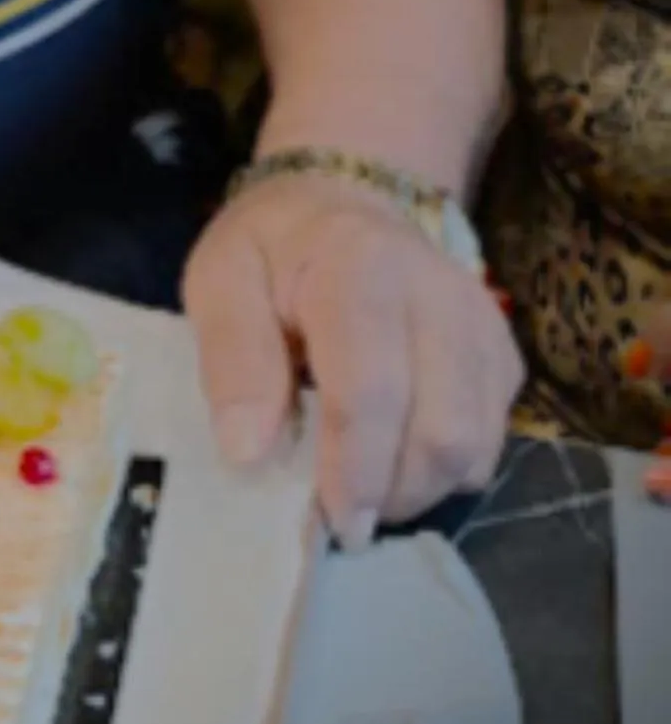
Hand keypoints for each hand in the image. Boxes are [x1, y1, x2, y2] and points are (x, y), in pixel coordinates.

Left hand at [183, 176, 522, 544]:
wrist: (344, 202)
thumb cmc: (271, 249)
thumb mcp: (219, 279)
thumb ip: (232, 358)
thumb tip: (247, 452)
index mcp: (359, 267)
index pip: (372, 390)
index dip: (355, 469)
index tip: (332, 521)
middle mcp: (438, 294)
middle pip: (441, 433)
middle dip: (391, 492)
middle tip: (341, 511)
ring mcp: (483, 325)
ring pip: (475, 449)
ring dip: (419, 488)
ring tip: (364, 483)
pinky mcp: (504, 353)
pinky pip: (491, 441)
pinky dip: (445, 468)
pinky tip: (395, 450)